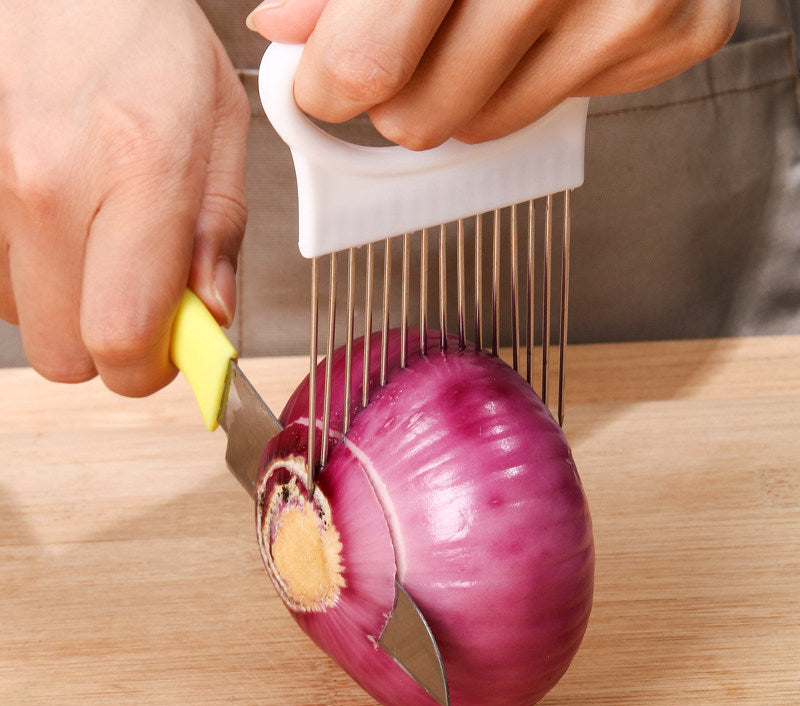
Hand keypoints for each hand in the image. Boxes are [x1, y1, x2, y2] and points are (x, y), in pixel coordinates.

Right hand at [0, 0, 248, 395]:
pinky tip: (58, 225)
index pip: (123, 338)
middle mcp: (46, 184)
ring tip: (97, 240)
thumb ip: (217, 234)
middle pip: (64, 354)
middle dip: (110, 347)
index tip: (173, 349)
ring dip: (68, 305)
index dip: (150, 367)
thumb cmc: (144, 39)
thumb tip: (210, 316)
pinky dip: (30, 272)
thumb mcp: (219, 126)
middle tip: (139, 299)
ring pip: (23, 321)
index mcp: (138, 170)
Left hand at [247, 0, 739, 148]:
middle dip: (399, 93)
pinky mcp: (683, 27)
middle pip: (419, 118)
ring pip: (484, 128)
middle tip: (415, 39)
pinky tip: (554, 13)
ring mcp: (632, 0)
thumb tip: (283, 29)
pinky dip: (541, 74)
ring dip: (467, 89)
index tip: (321, 83)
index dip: (327, 85)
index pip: (367, 63)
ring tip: (488, 15)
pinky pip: (558, 108)